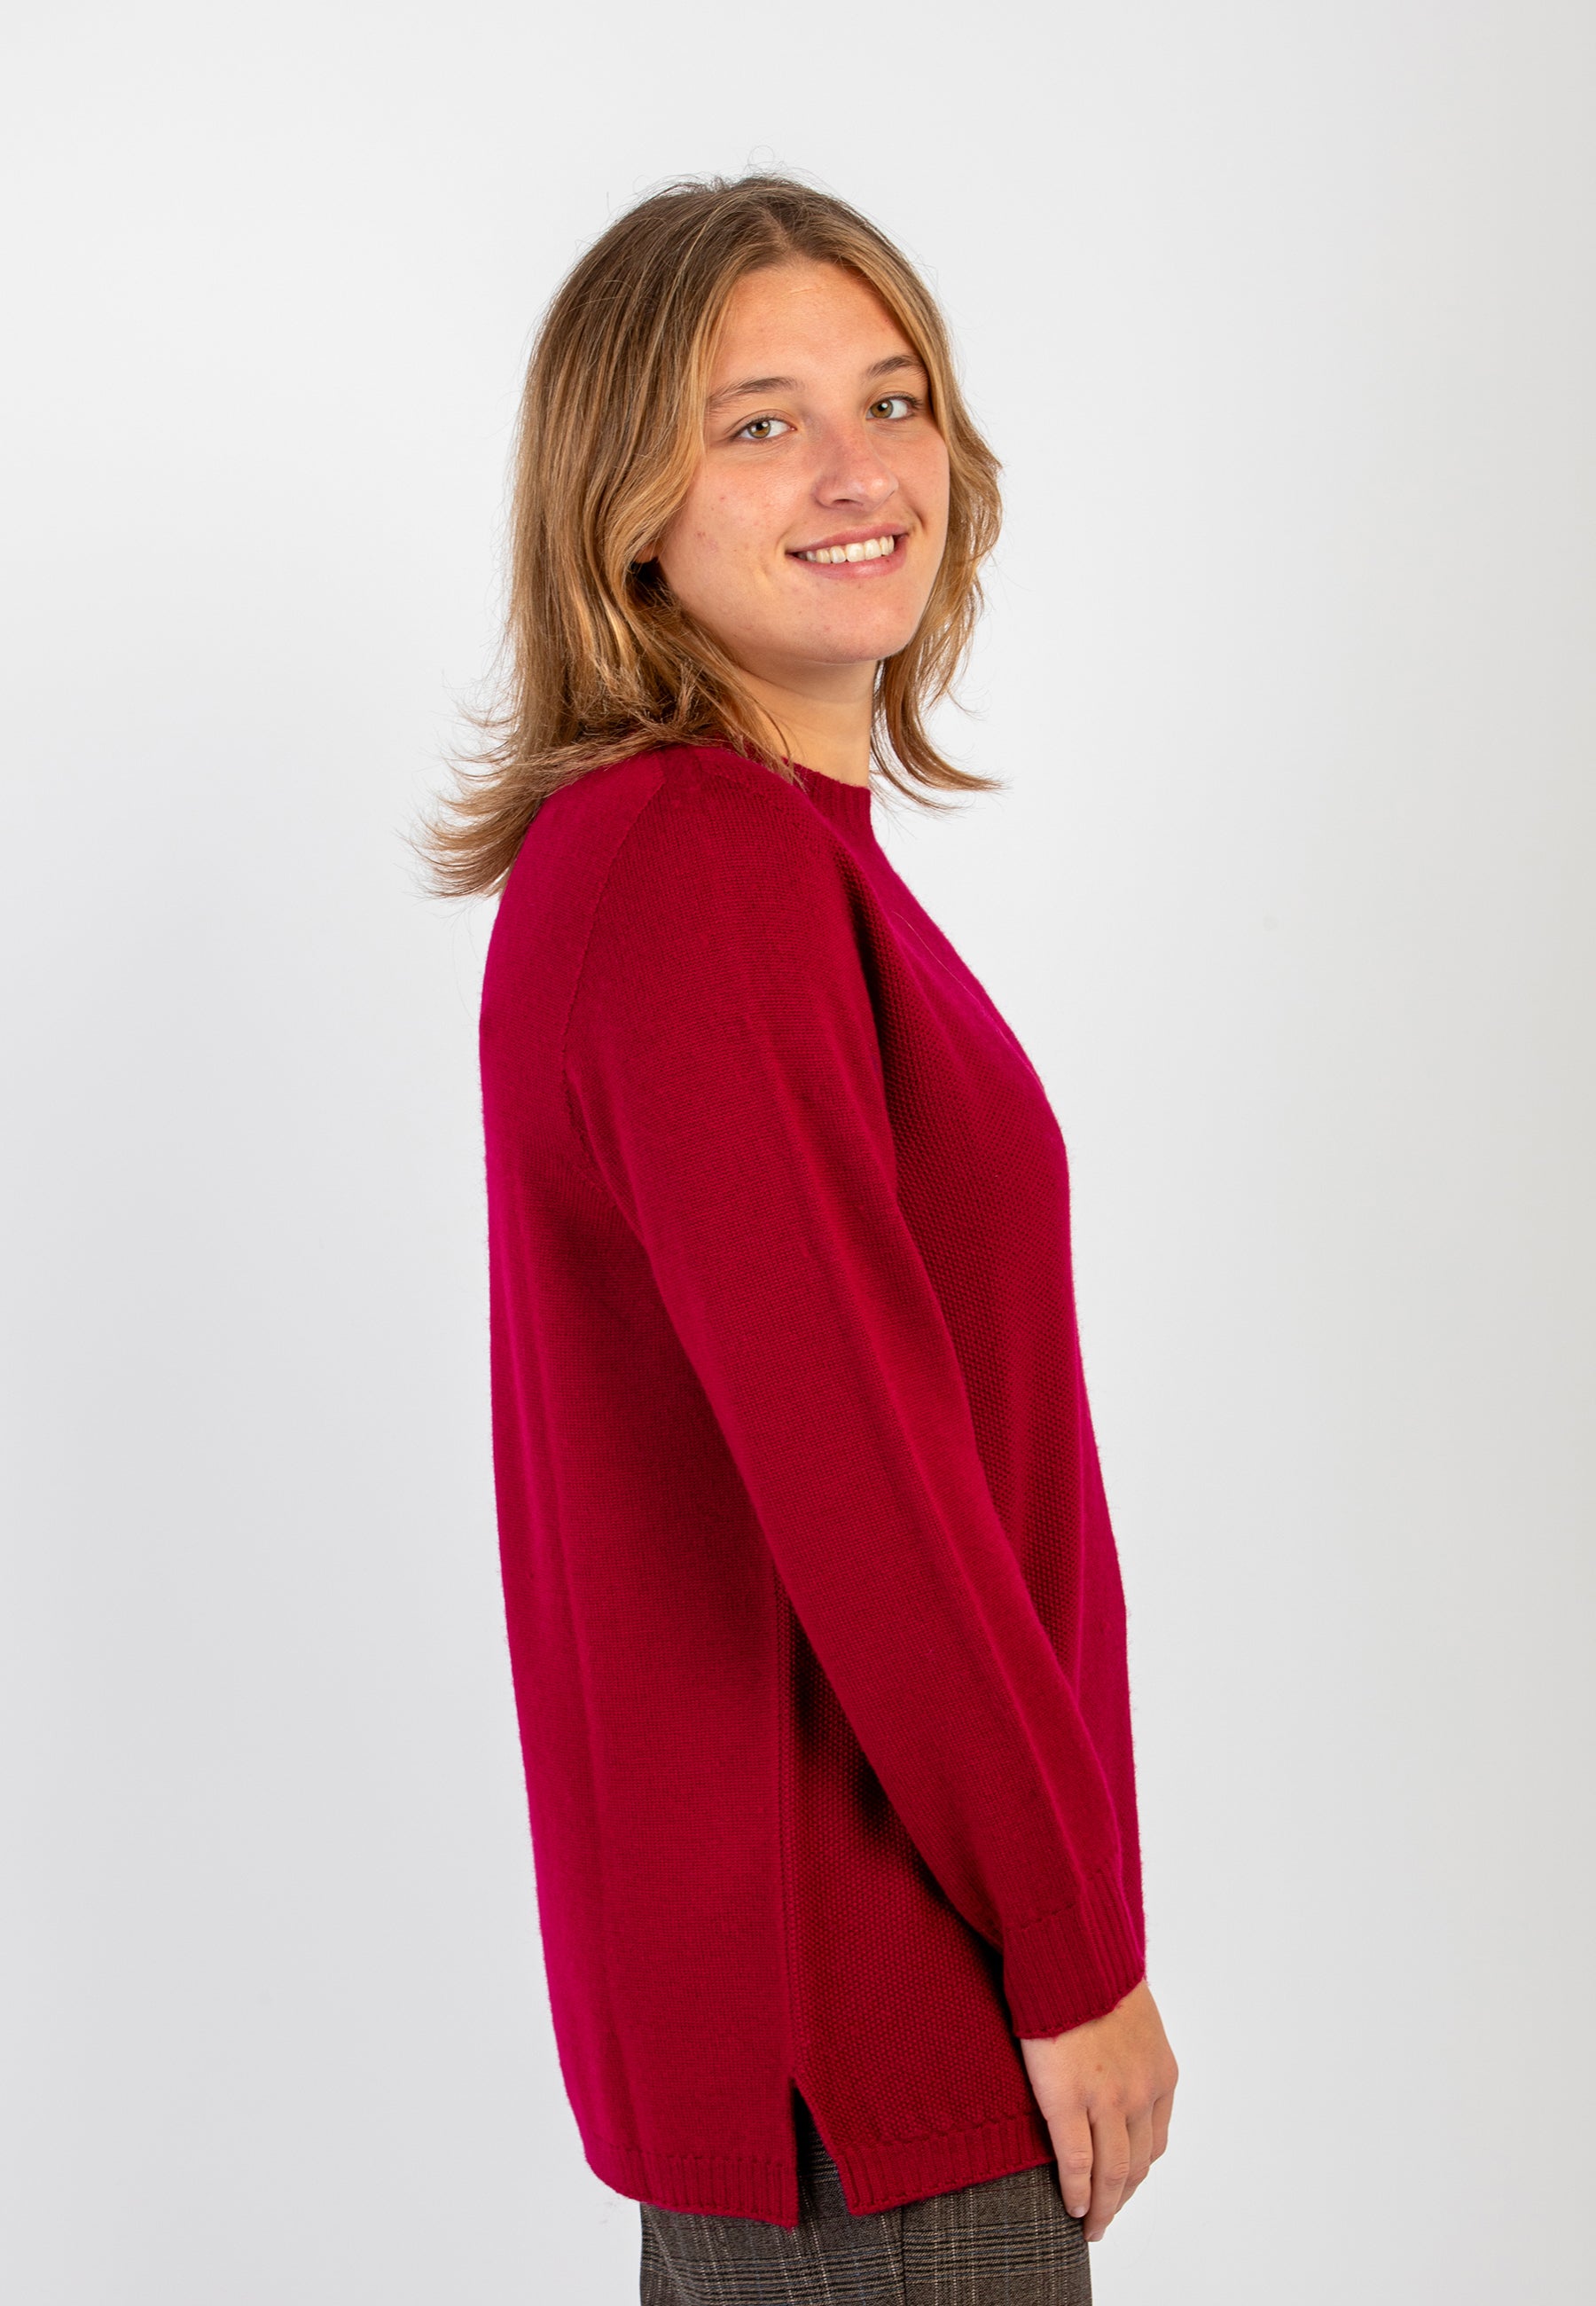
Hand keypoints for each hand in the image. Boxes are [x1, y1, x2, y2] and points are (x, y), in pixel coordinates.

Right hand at [1018, 1978, 1177, 2243]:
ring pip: (1111, 2173)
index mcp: (1160, 2074)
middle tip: (1104, 2220)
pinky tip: (1071, 2207)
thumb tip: (1110, 2063)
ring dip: (1101, 2206)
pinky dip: (1076, 2191)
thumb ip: (1128, 2050)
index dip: (1136, 2171)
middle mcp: (1142, 2093)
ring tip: (1089, 2225)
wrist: (1070, 1951)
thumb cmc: (1090, 1973)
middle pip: (1136, 2165)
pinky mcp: (1069, 2099)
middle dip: (1121, 2197)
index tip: (1121, 2185)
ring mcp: (1109, 2099)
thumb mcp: (1130, 2016)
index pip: (1155, 2141)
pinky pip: (1077, 2162)